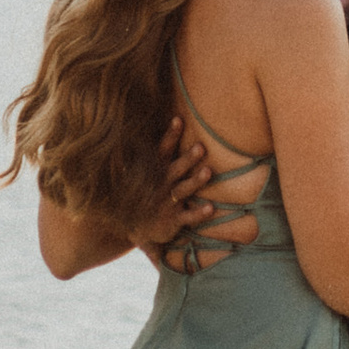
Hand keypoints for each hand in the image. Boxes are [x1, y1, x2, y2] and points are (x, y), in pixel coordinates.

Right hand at [138, 115, 256, 273]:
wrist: (137, 228)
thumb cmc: (146, 193)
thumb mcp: (144, 175)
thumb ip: (153, 154)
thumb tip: (162, 122)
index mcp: (156, 171)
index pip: (163, 150)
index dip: (171, 135)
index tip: (179, 120)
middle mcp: (162, 184)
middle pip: (176, 169)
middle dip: (188, 158)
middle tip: (201, 147)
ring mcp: (167, 202)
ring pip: (183, 190)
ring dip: (195, 181)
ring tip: (208, 171)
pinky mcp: (174, 220)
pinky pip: (188, 217)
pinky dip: (199, 213)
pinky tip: (211, 208)